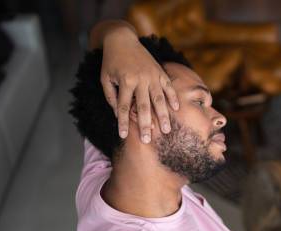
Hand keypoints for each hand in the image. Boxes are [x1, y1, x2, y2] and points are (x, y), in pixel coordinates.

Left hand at [100, 26, 178, 141]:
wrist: (122, 39)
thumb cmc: (111, 62)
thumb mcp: (105, 78)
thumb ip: (111, 96)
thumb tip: (117, 114)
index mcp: (125, 81)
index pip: (123, 107)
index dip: (122, 122)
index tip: (123, 136)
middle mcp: (140, 79)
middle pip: (143, 107)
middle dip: (145, 124)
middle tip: (147, 140)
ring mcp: (152, 75)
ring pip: (159, 99)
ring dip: (163, 116)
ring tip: (166, 130)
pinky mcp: (160, 71)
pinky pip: (168, 87)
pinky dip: (172, 97)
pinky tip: (176, 109)